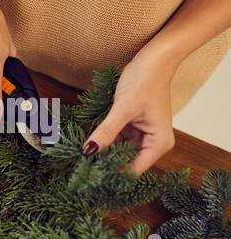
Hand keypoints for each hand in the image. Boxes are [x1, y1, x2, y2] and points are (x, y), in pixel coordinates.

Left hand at [82, 48, 177, 174]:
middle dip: (106, 165)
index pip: (134, 169)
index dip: (113, 174)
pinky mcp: (132, 127)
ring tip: (80, 161)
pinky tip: (88, 145)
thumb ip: (106, 132)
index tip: (91, 179)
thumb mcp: (123, 108)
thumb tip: (88, 151)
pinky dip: (104, 141)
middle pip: (126, 162)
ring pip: (119, 151)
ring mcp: (142, 135)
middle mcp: (152, 143)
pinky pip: (116, 139)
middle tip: (81, 170)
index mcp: (158, 143)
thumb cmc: (145, 82)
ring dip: (102, 153)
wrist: (153, 60)